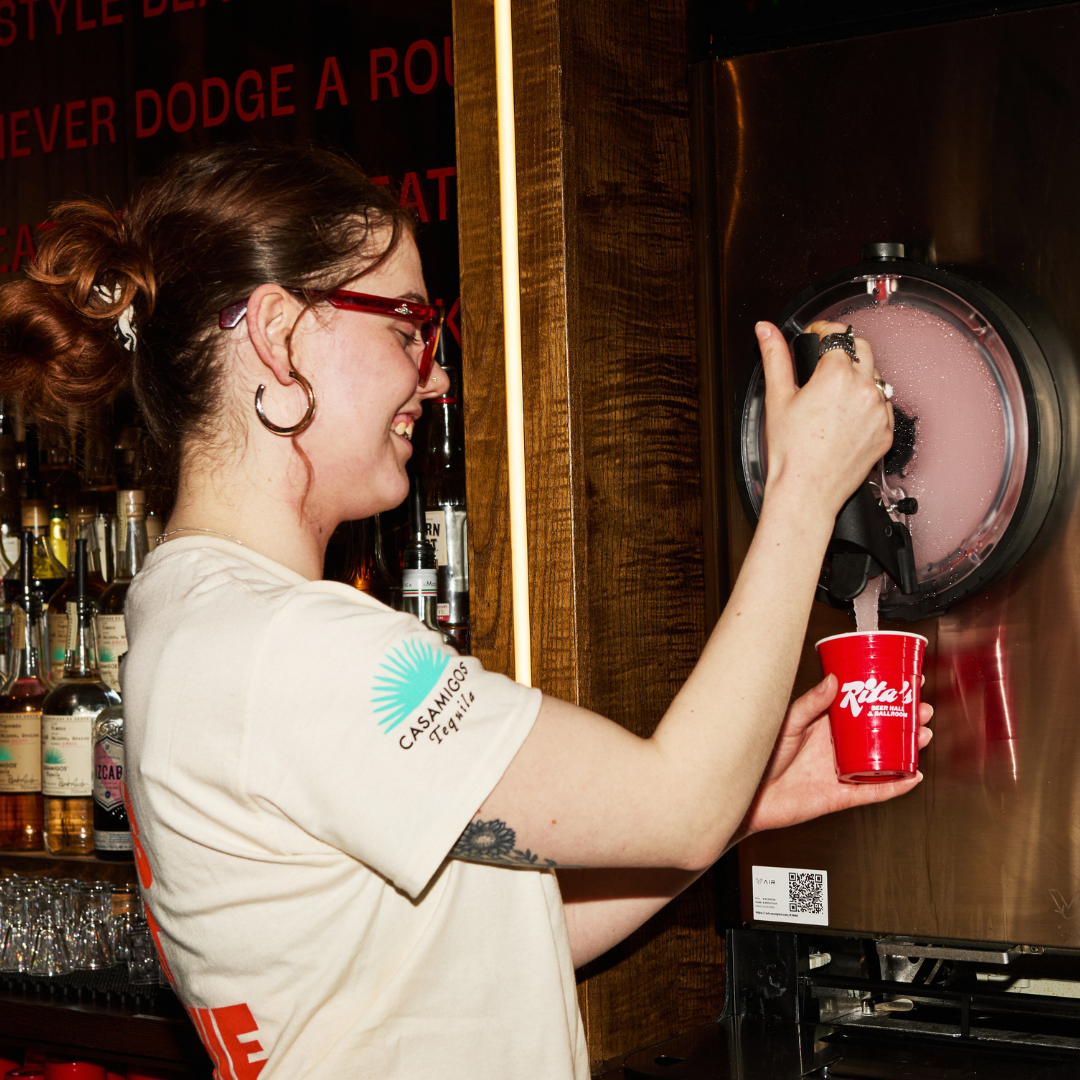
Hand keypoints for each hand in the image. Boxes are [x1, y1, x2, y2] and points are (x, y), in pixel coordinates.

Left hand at [731, 673, 932, 842]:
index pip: (860, 706)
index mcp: (823, 725)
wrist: (747, 795)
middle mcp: (835, 746)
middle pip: (878, 732)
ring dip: (906, 749)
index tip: (903, 681)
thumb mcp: (787, 722)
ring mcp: (841, 770)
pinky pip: (874, 791)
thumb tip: (832, 680)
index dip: (882, 695)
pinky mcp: (841, 795)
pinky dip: (895, 785)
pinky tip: (912, 776)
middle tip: (921, 709)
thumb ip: (810, 704)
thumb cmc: (758, 756)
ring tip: (923, 736)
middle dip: (903, 720)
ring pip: (882, 759)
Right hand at [757, 320, 893, 517]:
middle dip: (843, 349)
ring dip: (858, 377)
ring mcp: (879, 411)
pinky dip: (868, 404)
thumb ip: (775, 357)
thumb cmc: (791, 452)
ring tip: (833, 396)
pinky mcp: (886, 431)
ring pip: (875, 377)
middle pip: (862, 349)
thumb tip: (766, 330)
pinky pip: (883, 405)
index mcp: (836, 375)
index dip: (822, 331)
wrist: (807, 491)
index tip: (815, 336)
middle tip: (823, 363)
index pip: (837, 335)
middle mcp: (864, 389)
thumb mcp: (778, 398)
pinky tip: (846, 417)